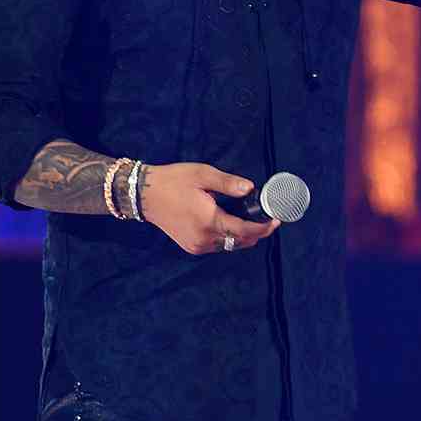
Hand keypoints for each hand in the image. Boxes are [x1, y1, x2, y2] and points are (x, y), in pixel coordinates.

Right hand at [139, 163, 278, 255]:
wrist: (143, 195)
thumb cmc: (173, 181)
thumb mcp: (203, 175)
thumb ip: (229, 183)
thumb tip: (251, 189)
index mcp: (209, 221)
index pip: (245, 231)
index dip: (264, 228)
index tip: (276, 220)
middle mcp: (204, 239)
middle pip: (240, 242)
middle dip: (257, 232)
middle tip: (268, 219)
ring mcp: (197, 245)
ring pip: (230, 246)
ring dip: (243, 236)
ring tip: (252, 221)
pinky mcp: (191, 246)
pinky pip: (218, 246)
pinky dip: (229, 238)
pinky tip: (232, 224)